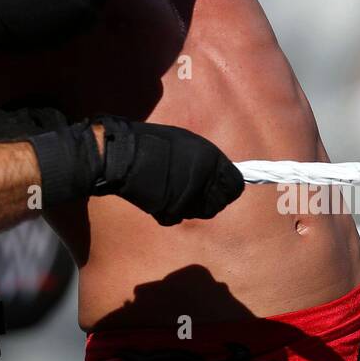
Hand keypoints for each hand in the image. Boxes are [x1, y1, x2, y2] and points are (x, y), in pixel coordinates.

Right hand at [94, 117, 245, 224]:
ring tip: (170, 189)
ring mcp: (190, 199)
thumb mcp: (188, 143)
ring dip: (189, 206)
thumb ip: (207, 161)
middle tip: (189, 190)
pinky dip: (169, 211)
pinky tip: (158, 196)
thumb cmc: (154, 144)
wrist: (124, 154)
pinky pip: (177, 217)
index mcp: (212, 160)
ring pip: (198, 212)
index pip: (235, 186)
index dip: (227, 188)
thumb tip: (218, 175)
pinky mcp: (173, 213)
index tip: (219, 188)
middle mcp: (205, 181)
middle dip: (207, 200)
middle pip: (218, 203)